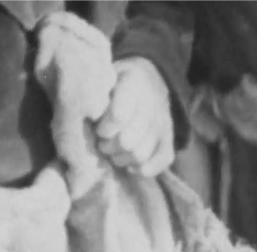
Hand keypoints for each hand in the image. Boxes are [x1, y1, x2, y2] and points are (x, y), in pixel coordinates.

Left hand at [96, 58, 174, 176]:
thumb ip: (94, 95)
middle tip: (103, 142)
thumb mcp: (102, 78)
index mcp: (134, 84)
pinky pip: (162, 161)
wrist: (149, 81)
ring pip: (139, 155)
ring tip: (114, 152)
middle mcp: (152, 104)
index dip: (104, 130)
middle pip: (127, 142)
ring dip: (121, 159)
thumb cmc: (115, 83)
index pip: (118, 118)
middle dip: (109, 147)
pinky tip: (131, 165)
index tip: (98, 127)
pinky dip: (144, 169)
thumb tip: (87, 120)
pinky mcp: (169, 138)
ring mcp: (163, 123)